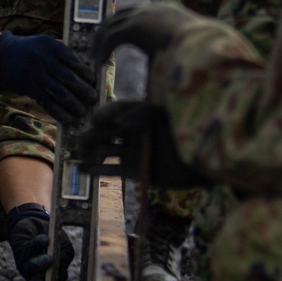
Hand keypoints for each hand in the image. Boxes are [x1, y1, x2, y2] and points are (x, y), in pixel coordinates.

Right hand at [0, 32, 95, 123]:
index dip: (85, 72)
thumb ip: (62, 55)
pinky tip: (67, 118)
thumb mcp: (45, 44)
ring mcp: (35, 73)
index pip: (72, 60)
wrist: (3, 54)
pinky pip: (46, 101)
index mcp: (50, 45)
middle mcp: (43, 58)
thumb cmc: (30, 49)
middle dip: (83, 89)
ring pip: (58, 91)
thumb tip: (84, 74)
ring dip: (73, 103)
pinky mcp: (28, 86)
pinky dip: (58, 111)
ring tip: (82, 111)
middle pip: (68, 77)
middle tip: (93, 98)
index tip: (93, 80)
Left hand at [5, 203, 74, 280]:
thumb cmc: (53, 240)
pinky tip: (45, 240)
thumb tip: (61, 273)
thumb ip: (62, 263)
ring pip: (31, 266)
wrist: (36, 221)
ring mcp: (26, 260)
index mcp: (47, 278)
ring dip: (40, 263)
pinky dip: (39, 243)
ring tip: (49, 259)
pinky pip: (31, 245)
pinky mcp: (22, 246)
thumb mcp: (63, 251)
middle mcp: (34, 273)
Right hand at [75, 102, 204, 188]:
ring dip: (89, 150)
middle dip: (91, 134)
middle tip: (84, 141)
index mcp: (139, 113)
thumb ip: (143, 114)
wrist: (202, 161)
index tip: (97, 121)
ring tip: (79, 154)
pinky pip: (112, 169)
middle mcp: (132, 131)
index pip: (114, 110)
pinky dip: (96, 170)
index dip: (103, 114)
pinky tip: (82, 169)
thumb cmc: (185, 132)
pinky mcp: (134, 170)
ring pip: (104, 149)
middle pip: (104, 130)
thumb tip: (120, 123)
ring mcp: (132, 150)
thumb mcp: (166, 115)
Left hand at [94, 3, 195, 66]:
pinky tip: (100, 63)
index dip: (121, 26)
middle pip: (118, 16)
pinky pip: (112, 37)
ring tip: (95, 59)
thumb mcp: (183, 50)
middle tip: (97, 49)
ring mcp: (143, 15)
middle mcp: (152, 9)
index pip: (135, 13)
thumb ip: (173, 54)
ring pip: (111, 26)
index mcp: (164, 11)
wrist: (209, 46)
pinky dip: (103, 49)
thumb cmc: (201, 54)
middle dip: (105, 31)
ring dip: (100, 42)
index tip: (113, 40)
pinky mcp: (135, 26)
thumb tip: (172, 71)